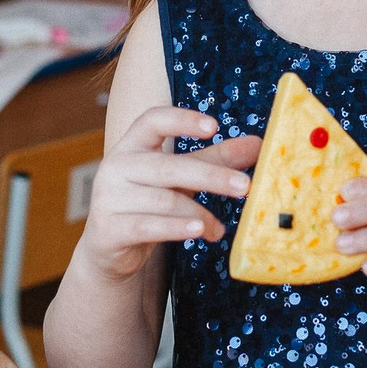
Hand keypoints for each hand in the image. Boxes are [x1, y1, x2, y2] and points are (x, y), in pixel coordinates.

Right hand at [76, 106, 259, 283]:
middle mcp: (115, 167)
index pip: (152, 121)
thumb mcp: (181, 179)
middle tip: (244, 186)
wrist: (108, 247)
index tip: (214, 127)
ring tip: (220, 227)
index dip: (182, 120)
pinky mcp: (108, 230)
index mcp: (131, 146)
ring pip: (162, 201)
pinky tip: (199, 232)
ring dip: (198, 214)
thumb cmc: (148, 204)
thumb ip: (214, 160)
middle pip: (166, 166)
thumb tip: (258, 145)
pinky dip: (176, 229)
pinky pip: (148, 227)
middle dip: (209, 176)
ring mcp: (108, 199)